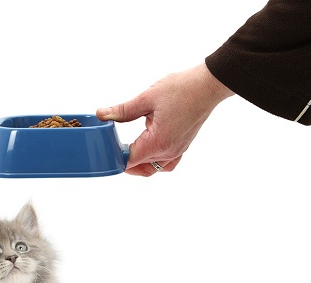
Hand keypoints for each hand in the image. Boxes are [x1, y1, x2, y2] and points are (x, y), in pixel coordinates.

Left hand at [96, 63, 232, 176]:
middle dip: (126, 163)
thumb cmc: (182, 89)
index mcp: (158, 142)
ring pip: (154, 169)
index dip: (115, 157)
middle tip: (114, 150)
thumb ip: (123, 110)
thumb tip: (103, 114)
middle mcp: (168, 151)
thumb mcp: (147, 98)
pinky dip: (155, 162)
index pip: (130, 161)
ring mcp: (177, 151)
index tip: (108, 147)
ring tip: (129, 151)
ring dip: (140, 165)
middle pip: (141, 168)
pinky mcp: (182, 147)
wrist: (208, 85)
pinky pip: (167, 164)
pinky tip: (148, 150)